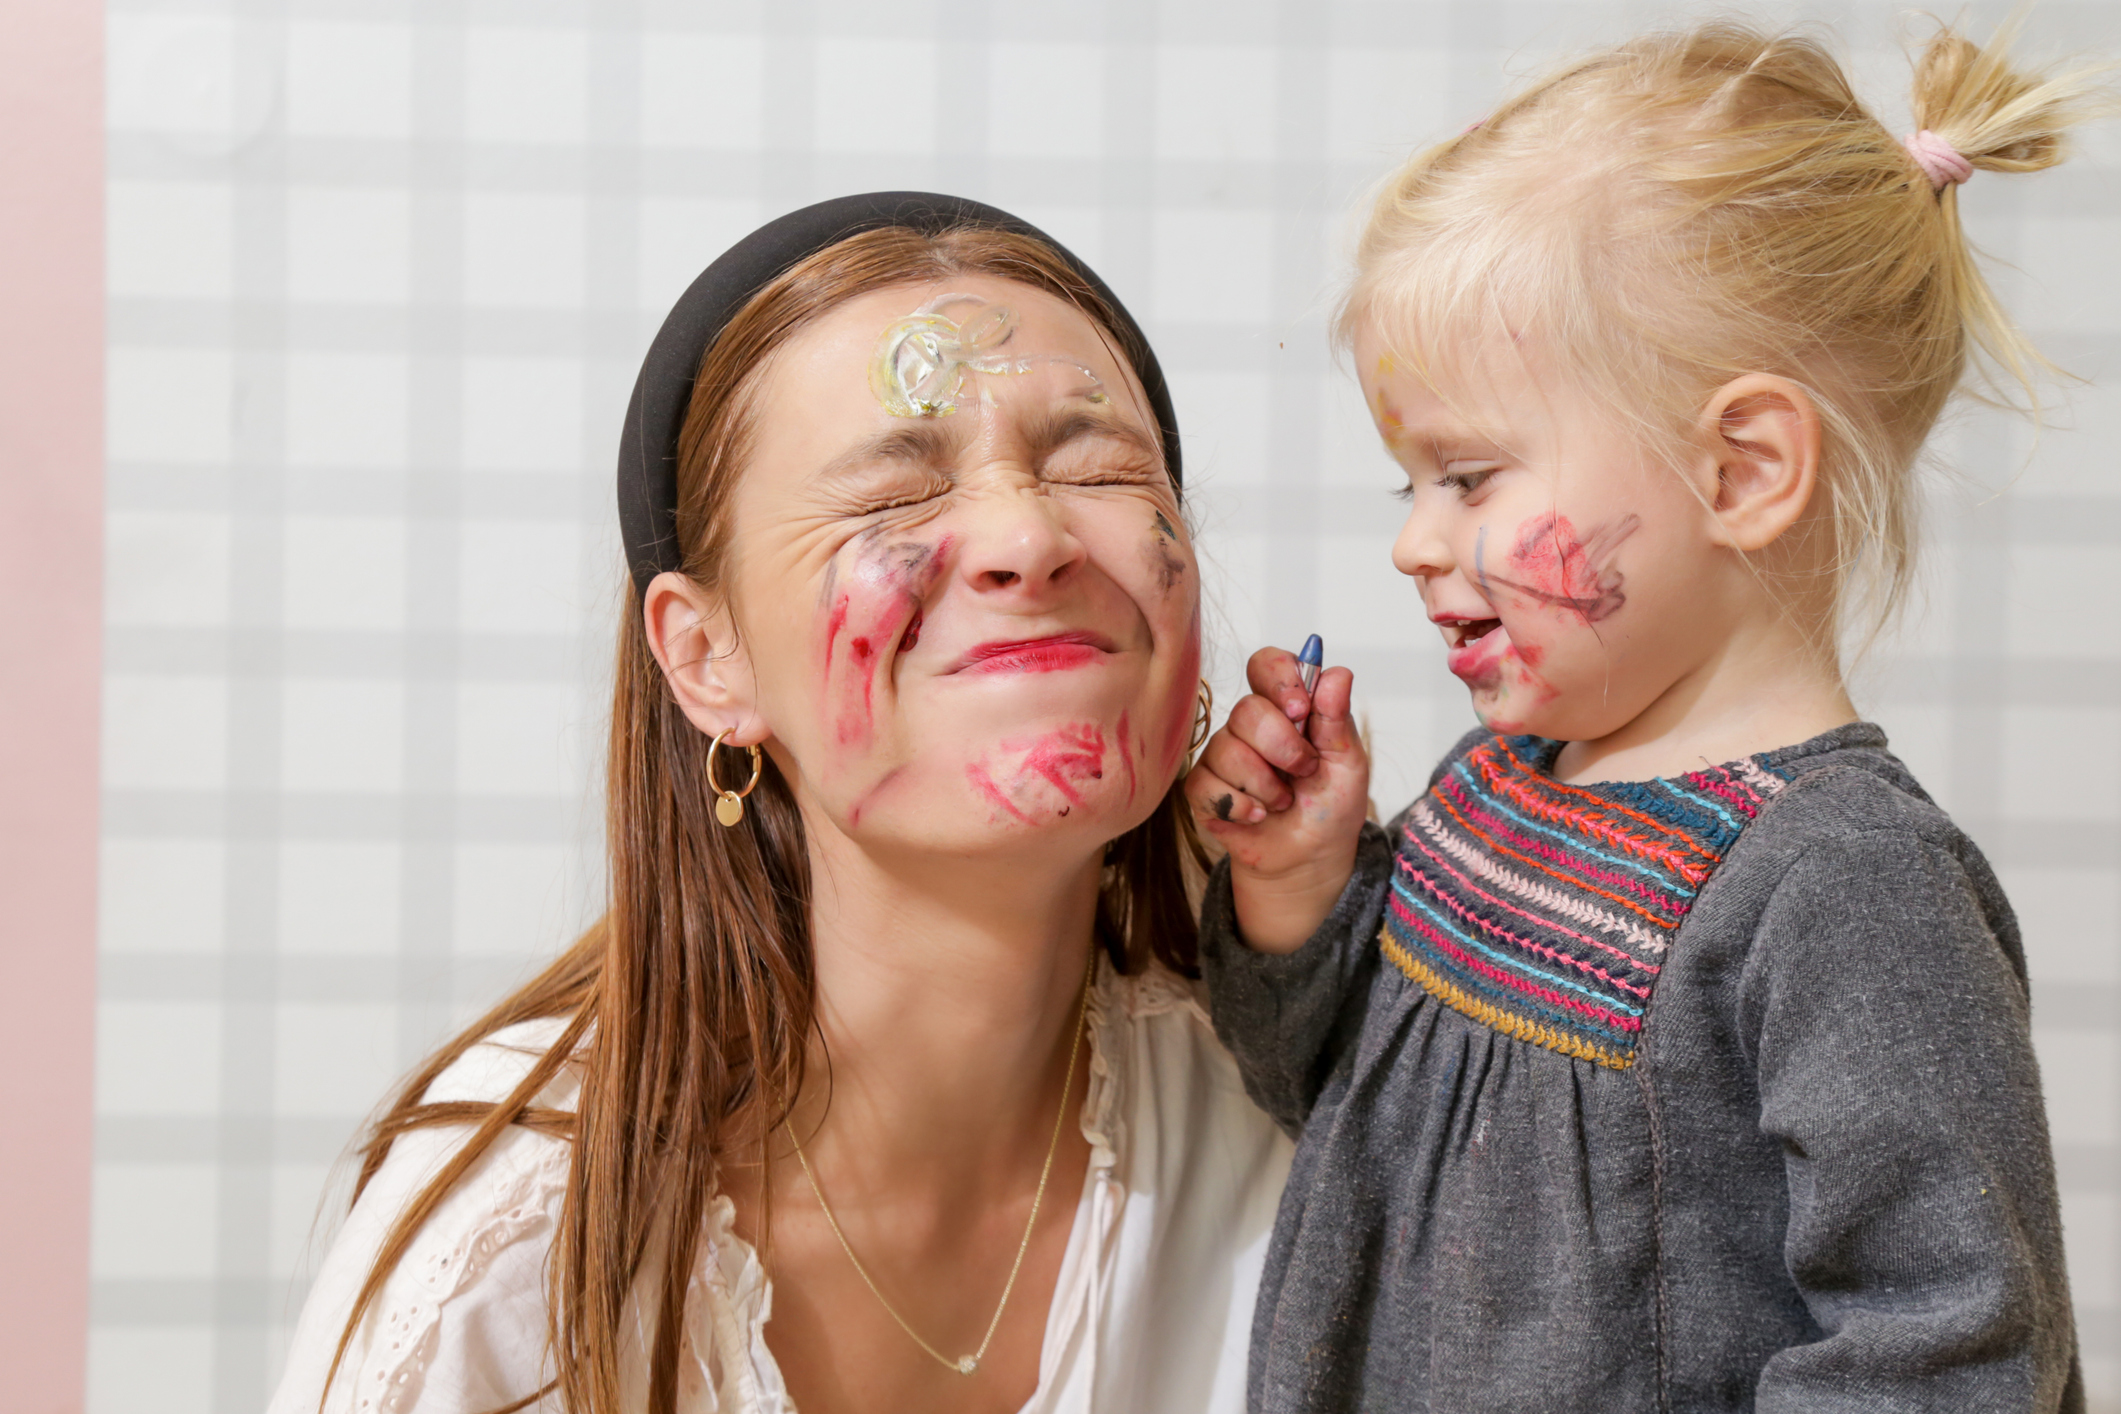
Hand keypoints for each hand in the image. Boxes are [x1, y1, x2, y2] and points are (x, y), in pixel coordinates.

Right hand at [1186, 646, 1370, 953]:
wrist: (1311, 856)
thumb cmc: (1330, 804)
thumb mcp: (1347, 762)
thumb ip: (1337, 719)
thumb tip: (1337, 674)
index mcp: (1286, 707)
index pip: (1266, 664)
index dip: (1279, 679)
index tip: (1301, 709)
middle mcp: (1250, 725)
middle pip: (1246, 710)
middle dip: (1282, 746)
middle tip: (1304, 771)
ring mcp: (1223, 755)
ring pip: (1227, 750)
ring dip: (1267, 785)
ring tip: (1283, 802)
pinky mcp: (1203, 789)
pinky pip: (1207, 785)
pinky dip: (1242, 806)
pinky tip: (1259, 816)